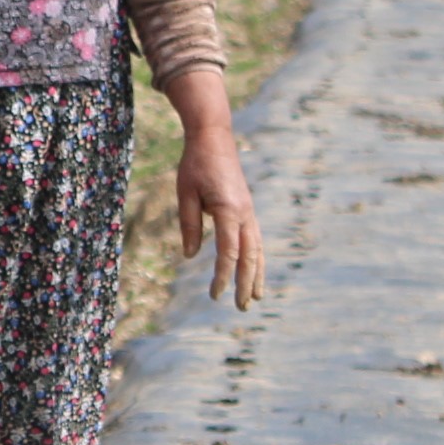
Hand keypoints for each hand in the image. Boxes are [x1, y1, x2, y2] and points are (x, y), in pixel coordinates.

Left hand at [166, 73, 267, 309]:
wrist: (213, 137)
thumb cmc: (195, 164)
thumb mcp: (185, 194)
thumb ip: (190, 225)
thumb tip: (191, 255)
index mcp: (229, 210)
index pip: (228, 253)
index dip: (223, 277)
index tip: (214, 295)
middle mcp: (245, 213)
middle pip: (250, 256)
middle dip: (247, 283)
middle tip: (242, 307)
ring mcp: (249, 211)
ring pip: (258, 249)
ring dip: (257, 274)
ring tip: (256, 296)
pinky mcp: (247, 208)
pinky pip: (255, 239)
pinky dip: (256, 258)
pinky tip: (253, 271)